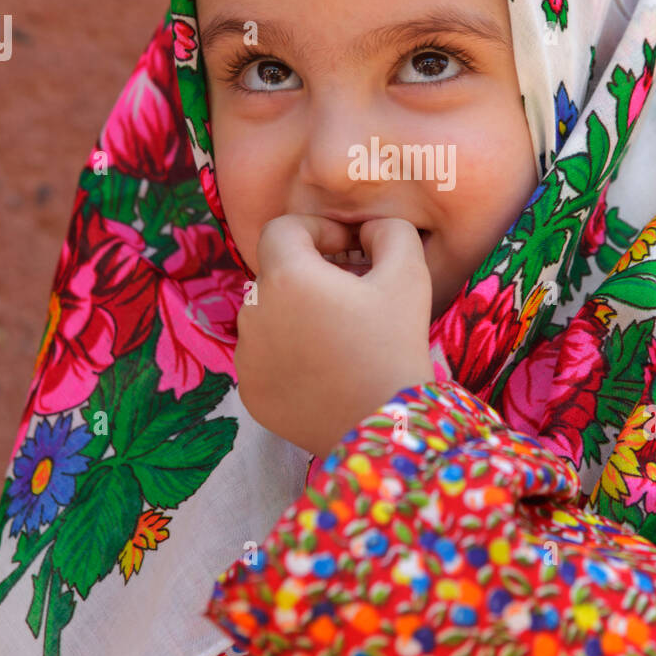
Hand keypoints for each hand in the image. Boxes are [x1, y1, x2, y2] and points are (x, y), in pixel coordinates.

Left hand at [234, 215, 434, 457]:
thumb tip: (367, 231)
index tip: (349, 251)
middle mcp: (253, 313)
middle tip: (353, 292)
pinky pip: (264, 356)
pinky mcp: (250, 392)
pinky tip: (325, 367)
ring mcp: (246, 357)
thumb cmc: (395, 345)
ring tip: (340, 333)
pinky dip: (288, 353)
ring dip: (297, 313)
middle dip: (311, 273)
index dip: (317, 230)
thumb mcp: (409, 275)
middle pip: (276, 273)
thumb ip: (389, 232)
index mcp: (286, 277)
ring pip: (268, 316)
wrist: (386, 426)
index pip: (282, 230)